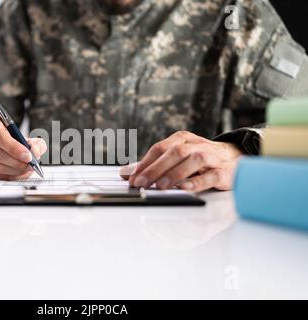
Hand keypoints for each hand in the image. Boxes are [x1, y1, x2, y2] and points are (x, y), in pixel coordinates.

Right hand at [0, 114, 46, 180]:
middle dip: (16, 162)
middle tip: (30, 165)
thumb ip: (36, 143)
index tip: (28, 156)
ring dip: (14, 170)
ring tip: (26, 169)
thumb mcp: (25, 136)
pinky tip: (17, 173)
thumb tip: (35, 153)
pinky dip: (8, 176)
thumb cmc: (11, 138)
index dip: (13, 147)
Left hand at [122, 131, 243, 191]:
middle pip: (173, 153)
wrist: (235, 157)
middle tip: (141, 183)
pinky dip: (197, 182)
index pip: (159, 148)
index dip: (145, 163)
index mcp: (182, 139)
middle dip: (155, 169)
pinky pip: (210, 175)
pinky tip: (186, 188)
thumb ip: (153, 164)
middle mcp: (196, 145)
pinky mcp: (223, 171)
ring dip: (174, 174)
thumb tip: (126, 173)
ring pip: (192, 161)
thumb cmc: (200, 159)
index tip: (132, 178)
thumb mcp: (177, 156)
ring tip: (160, 186)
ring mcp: (211, 157)